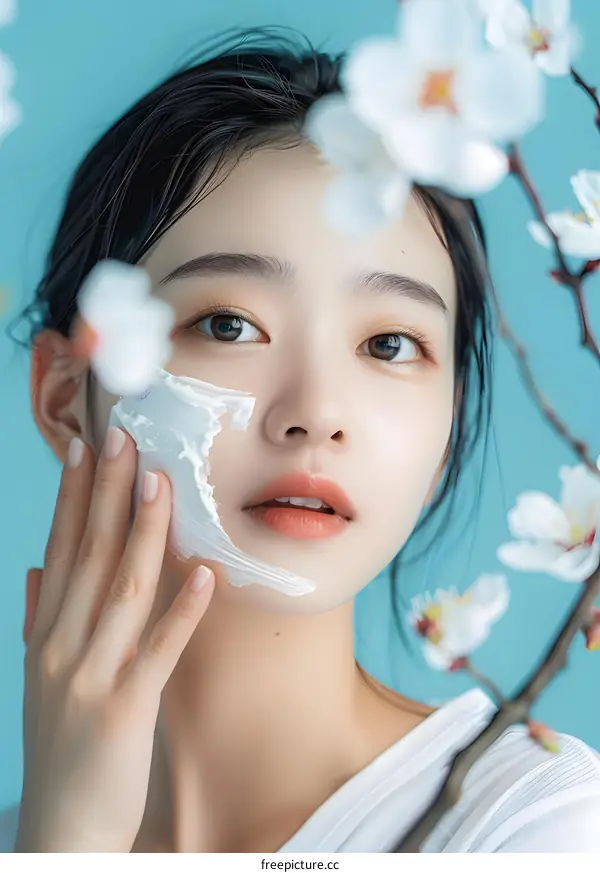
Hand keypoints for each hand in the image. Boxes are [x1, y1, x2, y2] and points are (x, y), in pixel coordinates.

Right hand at [17, 428, 214, 851]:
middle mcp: (61, 646)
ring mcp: (90, 677)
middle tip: (122, 438)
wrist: (59, 831)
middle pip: (89, 555)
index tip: (86, 448)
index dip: (74, 497)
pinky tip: (205, 574)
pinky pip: (157, 651)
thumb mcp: (39, 677)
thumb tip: (37, 568)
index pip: (61, 549)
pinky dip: (182, 612)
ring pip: (121, 590)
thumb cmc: (60, 746)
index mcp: (46, 634)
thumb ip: (38, 618)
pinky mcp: (123, 711)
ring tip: (159, 483)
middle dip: (106, 493)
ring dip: (142, 533)